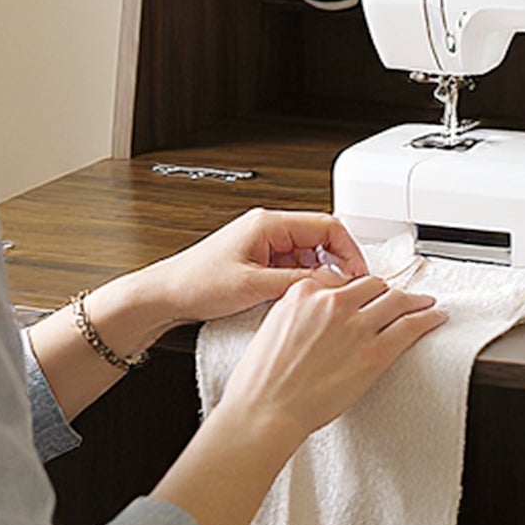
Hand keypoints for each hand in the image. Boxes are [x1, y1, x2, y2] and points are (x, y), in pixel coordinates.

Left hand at [147, 208, 371, 327]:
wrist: (165, 295)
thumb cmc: (197, 283)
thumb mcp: (254, 286)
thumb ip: (299, 282)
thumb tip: (334, 284)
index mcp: (269, 223)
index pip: (327, 226)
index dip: (350, 251)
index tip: (360, 276)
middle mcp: (268, 228)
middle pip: (322, 238)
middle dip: (338, 264)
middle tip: (348, 290)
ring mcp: (263, 244)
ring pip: (309, 254)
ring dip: (320, 275)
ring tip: (324, 299)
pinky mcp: (258, 260)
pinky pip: (293, 266)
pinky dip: (303, 282)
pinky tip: (301, 300)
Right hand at [219, 266, 444, 445]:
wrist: (267, 409)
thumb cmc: (262, 380)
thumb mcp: (272, 329)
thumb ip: (296, 313)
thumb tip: (311, 314)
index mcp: (304, 294)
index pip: (339, 279)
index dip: (354, 288)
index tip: (362, 293)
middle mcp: (332, 303)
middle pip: (372, 285)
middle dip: (386, 291)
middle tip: (396, 297)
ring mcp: (356, 326)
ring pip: (396, 300)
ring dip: (415, 300)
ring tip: (426, 302)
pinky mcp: (375, 352)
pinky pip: (410, 327)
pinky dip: (428, 319)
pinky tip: (436, 317)